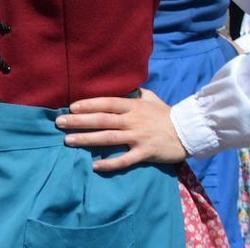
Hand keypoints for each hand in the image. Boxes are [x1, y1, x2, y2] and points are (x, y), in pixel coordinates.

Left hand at [57, 89, 187, 171]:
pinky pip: (125, 160)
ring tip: (68, 140)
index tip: (70, 107)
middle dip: (79, 121)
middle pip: (101, 120)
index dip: (88, 104)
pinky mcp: (146, 153)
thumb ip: (135, 92)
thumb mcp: (151, 98)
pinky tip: (95, 165)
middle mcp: (133, 120)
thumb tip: (122, 85)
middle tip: (60, 123)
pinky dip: (110, 163)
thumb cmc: (167, 114)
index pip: (106, 103)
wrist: (190, 132)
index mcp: (133, 106)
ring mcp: (138, 137)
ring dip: (87, 139)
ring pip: (108, 138)